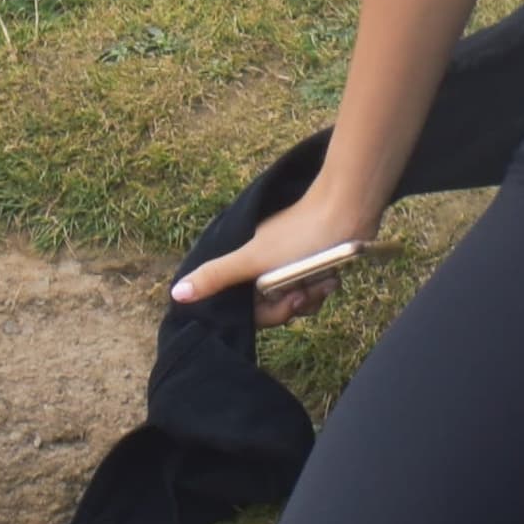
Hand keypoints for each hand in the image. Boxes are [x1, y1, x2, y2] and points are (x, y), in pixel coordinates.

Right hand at [173, 186, 381, 324]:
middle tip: (306, 288)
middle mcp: (263, 266)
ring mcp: (287, 266)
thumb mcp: (253, 258)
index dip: (269, 313)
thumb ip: (216, 275)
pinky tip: (332, 278)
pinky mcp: (310, 265)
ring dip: (312, 296)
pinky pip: (311, 293)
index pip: (248, 309)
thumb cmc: (299, 233)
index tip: (287, 302)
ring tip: (324, 279)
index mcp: (245, 264)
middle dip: (293, 303)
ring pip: (294, 302)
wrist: (348, 210)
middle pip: (272, 308)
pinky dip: (322, 289)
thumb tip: (175, 293)